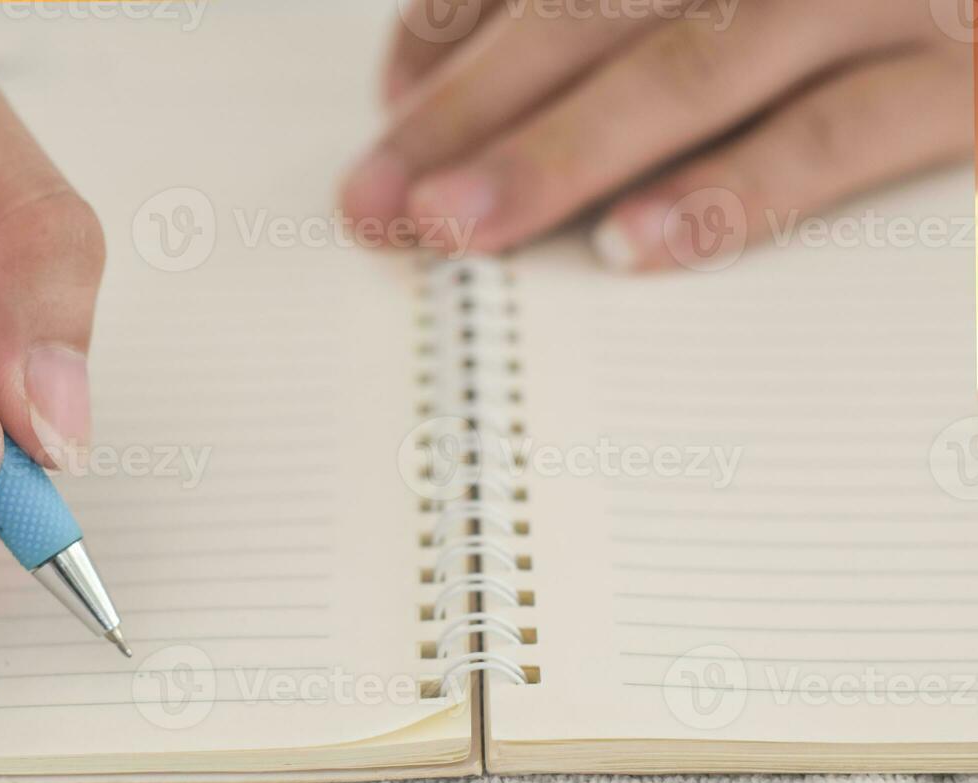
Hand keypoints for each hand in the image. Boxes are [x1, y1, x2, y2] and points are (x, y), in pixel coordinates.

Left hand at [343, 0, 971, 269]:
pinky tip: (631, 246)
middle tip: (377, 200)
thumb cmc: (846, 12)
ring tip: (460, 228)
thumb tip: (433, 87)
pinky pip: (835, 134)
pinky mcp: (967, 84)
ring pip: (693, 67)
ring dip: (562, 152)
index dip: (452, 33)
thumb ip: (597, 15)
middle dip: (470, 109)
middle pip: (595, 10)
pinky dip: (729, 190)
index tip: (387, 119)